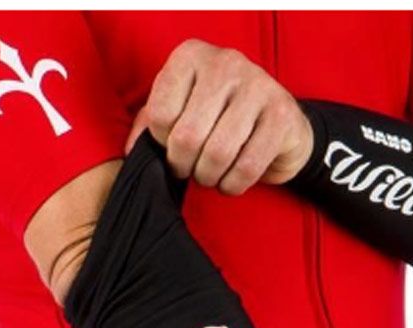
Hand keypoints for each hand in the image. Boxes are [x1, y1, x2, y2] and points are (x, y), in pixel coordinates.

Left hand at [125, 38, 312, 193]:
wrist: (279, 124)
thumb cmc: (220, 119)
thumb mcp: (180, 111)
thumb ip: (150, 124)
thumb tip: (130, 152)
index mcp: (191, 56)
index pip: (160, 114)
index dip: (162, 144)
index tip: (174, 147)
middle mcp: (225, 63)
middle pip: (187, 137)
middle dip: (185, 166)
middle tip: (191, 169)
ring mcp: (258, 86)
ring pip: (217, 154)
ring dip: (209, 178)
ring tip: (211, 175)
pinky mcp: (282, 116)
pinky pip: (246, 167)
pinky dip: (233, 185)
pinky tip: (231, 180)